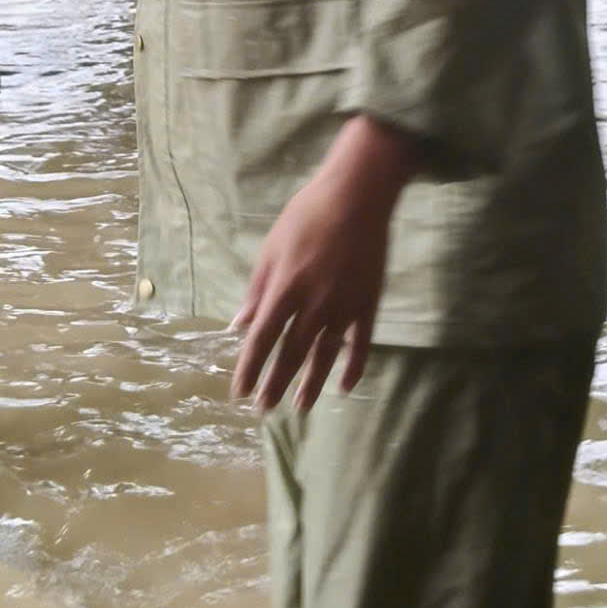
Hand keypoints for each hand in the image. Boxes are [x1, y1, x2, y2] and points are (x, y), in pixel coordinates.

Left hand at [231, 115, 418, 413]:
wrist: (358, 196)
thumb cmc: (307, 216)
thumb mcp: (271, 248)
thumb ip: (256, 290)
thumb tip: (238, 325)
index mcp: (284, 289)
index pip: (261, 340)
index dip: (250, 368)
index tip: (240, 392)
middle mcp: (312, 304)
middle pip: (290, 354)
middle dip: (275, 385)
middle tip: (264, 411)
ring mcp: (343, 306)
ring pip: (324, 355)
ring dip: (311, 384)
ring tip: (302, 408)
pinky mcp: (368, 303)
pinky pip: (361, 343)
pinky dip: (354, 366)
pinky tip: (346, 386)